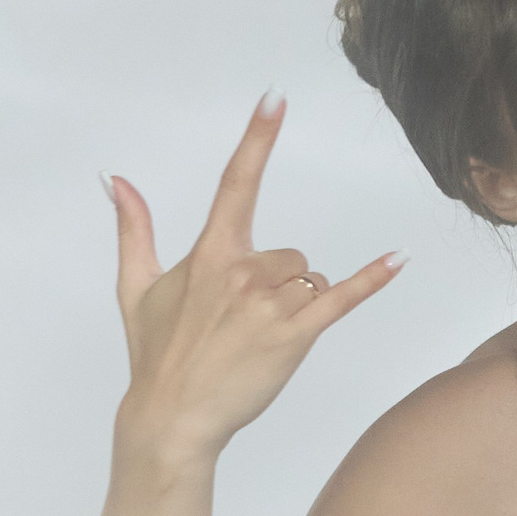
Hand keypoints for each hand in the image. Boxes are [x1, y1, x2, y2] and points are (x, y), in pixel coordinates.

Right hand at [109, 95, 401, 465]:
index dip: (257, 138)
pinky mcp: (296, 336)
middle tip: (246, 324)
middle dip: (280, 283)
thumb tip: (118, 180)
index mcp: (209, 254)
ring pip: (311, 280)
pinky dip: (372, 280)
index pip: (236, 182)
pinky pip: (342, 299)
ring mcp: (271, 304)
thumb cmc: (155, 355)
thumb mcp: (136, 287)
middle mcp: (242, 272)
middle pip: (291, 254)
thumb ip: (134, 228)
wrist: (173, 416)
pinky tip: (399, 260)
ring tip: (263, 339)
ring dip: (299, 304)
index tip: (276, 99)